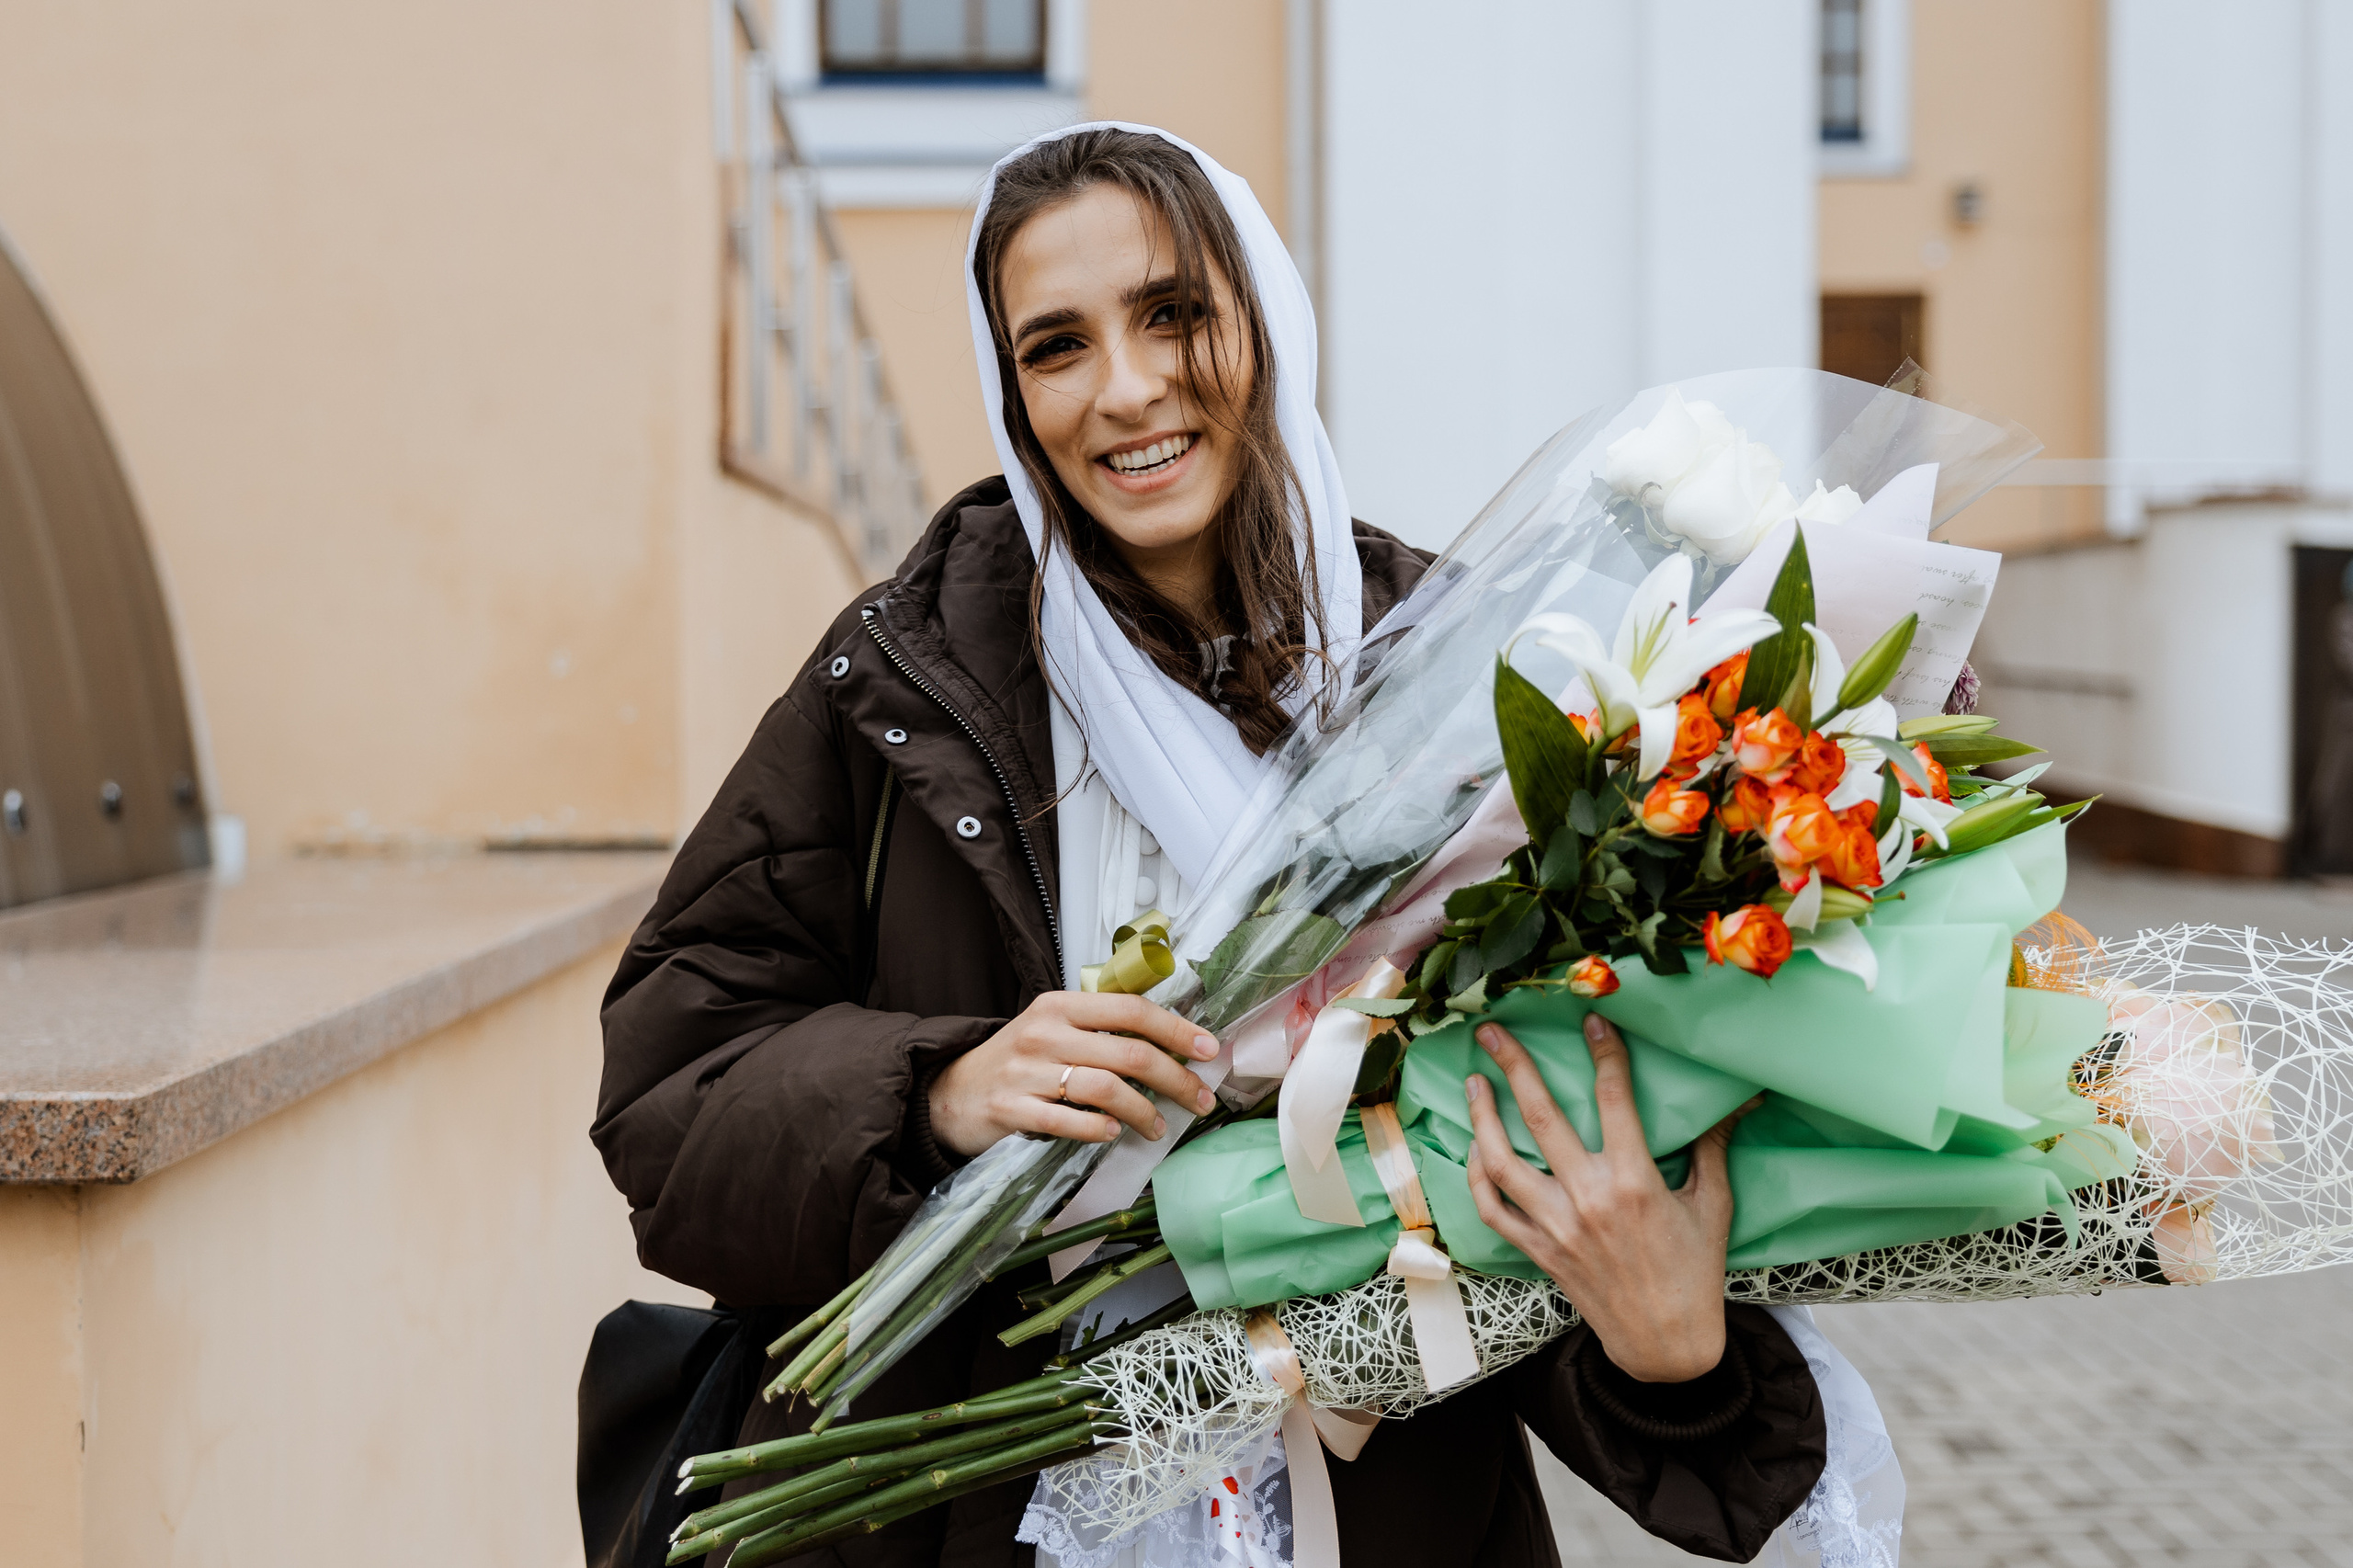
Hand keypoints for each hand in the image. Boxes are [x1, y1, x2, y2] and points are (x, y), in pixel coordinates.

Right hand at [929, 992, 1219, 1158]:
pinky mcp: (1011, 1109)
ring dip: (1143, 1111)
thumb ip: (1099, 1027)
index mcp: (1060, 1005)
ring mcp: (1027, 1072)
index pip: (1131, 1010)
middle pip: (1130, 1053)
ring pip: (1106, 1089)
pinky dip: (1099, 1130)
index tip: (1209, 1050)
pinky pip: (1068, 1121)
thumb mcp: (1052, 1028)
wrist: (950, 1091)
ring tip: (1158, 1127)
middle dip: (1176, 1079)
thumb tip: (1169, 1040)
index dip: (1176, 1030)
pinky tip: (1112, 1134)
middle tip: (1200, 1100)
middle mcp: (1045, 1033)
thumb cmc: (1016, 1061)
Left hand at [1463, 1014, 1747, 1382]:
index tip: (1591, 1021)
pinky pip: (1493, 1209)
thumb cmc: (1695, 1271)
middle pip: (1541, 1117)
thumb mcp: (1713, 1206)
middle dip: (1514, 1068)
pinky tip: (1475, 1148)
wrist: (1667, 1344)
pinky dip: (1476, 1177)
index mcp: (1636, 1181)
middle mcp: (1589, 1198)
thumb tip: (1741, 1100)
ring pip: (1501, 1162)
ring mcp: (1556, 1226)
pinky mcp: (1539, 1251)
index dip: (1604, 1054)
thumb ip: (1714, 1148)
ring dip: (1481, 1117)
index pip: (1615, 1100)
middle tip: (1492, 1032)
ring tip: (1474, 1083)